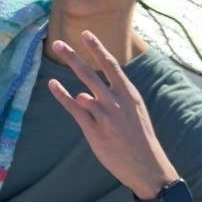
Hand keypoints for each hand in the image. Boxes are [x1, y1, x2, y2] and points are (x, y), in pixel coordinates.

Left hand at [47, 31, 178, 199]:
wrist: (148, 168)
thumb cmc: (139, 139)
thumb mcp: (132, 114)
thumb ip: (110, 101)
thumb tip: (82, 94)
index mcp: (130, 95)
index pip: (111, 66)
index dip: (97, 48)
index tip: (86, 34)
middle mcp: (117, 102)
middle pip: (91, 74)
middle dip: (73, 57)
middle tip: (57, 43)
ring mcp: (105, 116)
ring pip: (81, 90)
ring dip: (66, 74)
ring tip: (55, 55)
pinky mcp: (95, 131)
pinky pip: (75, 109)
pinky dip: (62, 96)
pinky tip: (52, 85)